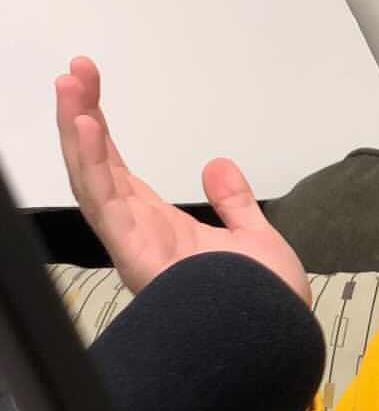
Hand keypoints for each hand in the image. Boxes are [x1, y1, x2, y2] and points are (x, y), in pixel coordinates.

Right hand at [56, 57, 311, 305]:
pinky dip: (91, 163)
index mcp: (163, 230)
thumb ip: (233, 203)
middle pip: (97, 168)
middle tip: (74, 73)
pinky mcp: (135, 254)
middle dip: (80, 119)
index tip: (92, 89)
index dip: (101, 132)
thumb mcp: (253, 238)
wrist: (276, 338)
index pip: (119, 171)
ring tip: (70, 84)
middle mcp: (141, 236)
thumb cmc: (266, 307)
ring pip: (91, 180)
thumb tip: (218, 166)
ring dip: (76, 130)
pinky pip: (104, 203)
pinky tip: (86, 126)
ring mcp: (134, 245)